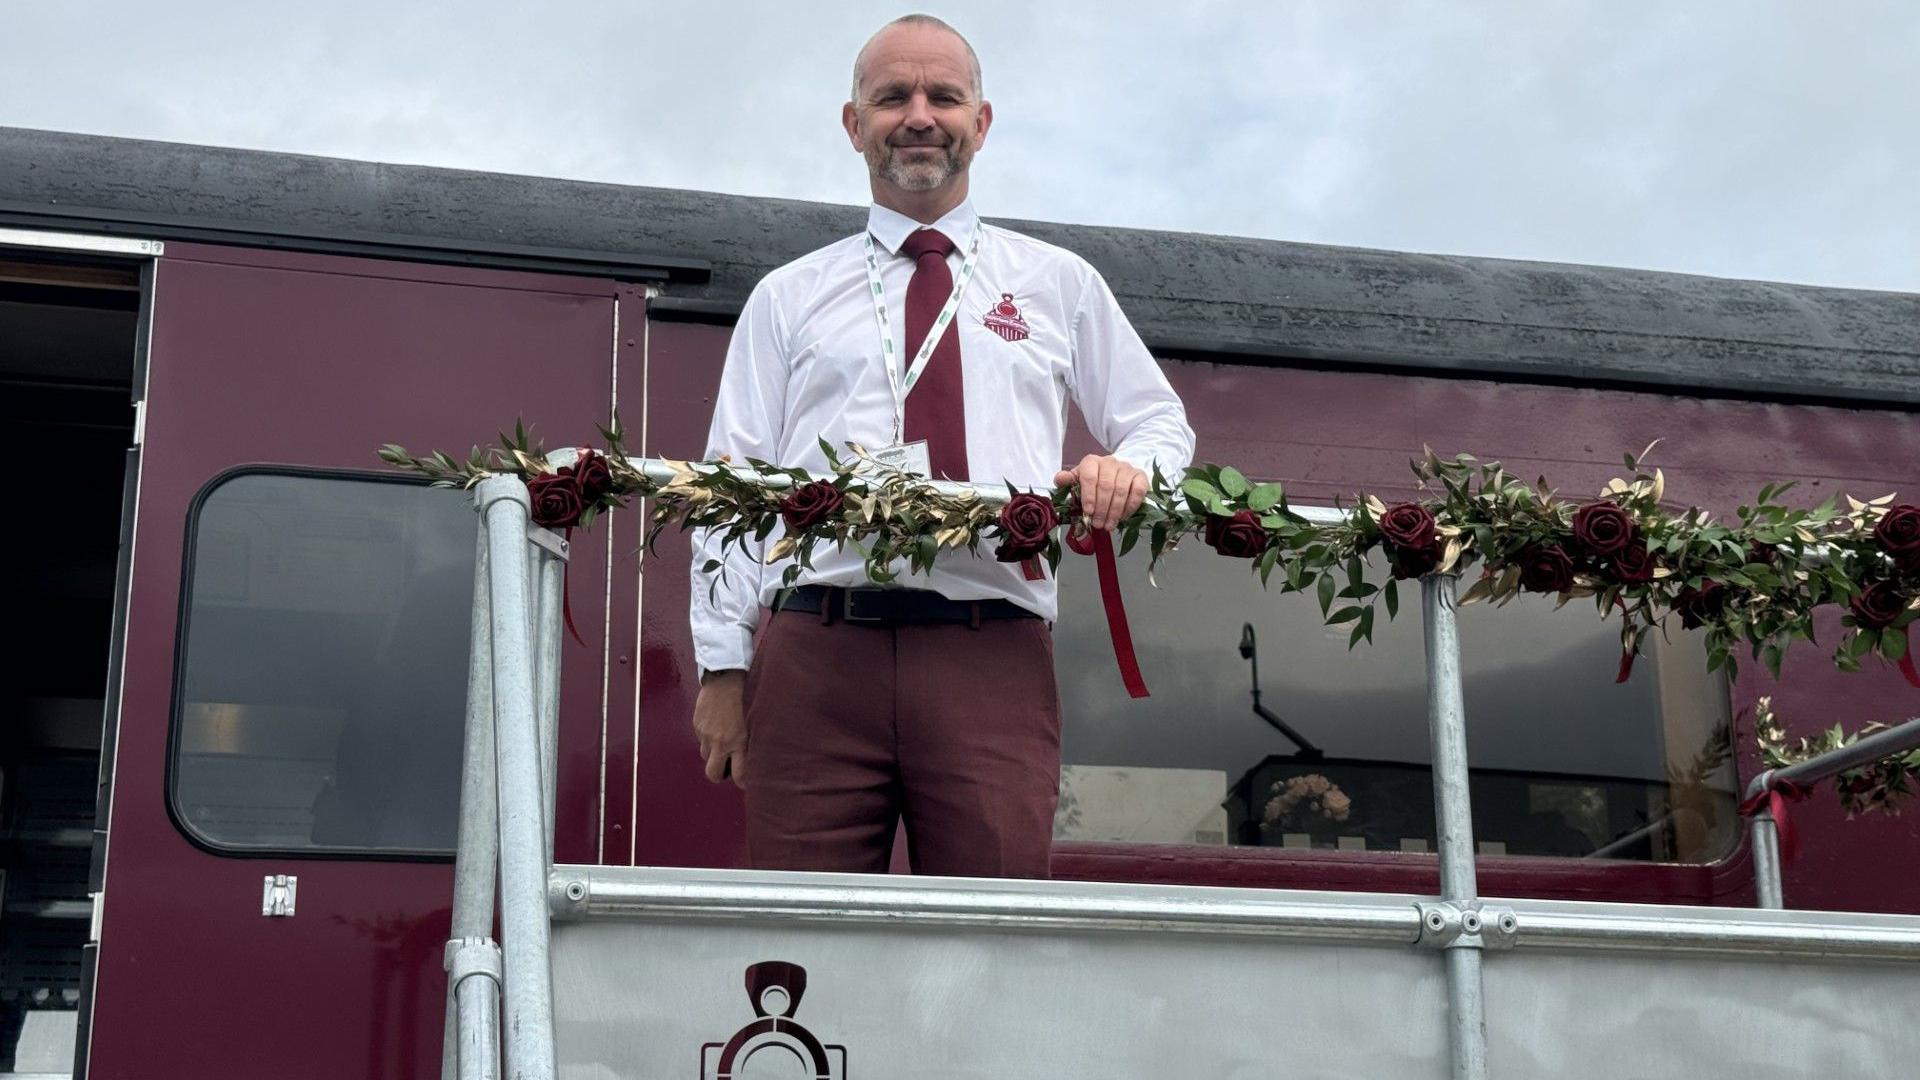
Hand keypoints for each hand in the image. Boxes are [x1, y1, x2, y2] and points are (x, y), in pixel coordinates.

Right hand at [692, 670, 747, 788]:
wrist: (726, 674)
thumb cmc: (747, 694)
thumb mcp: (756, 719)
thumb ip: (752, 740)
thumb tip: (756, 756)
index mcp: (739, 741)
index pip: (739, 775)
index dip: (743, 782)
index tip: (746, 780)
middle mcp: (720, 741)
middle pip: (713, 774)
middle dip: (720, 775)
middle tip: (728, 767)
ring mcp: (706, 733)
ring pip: (706, 756)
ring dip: (713, 754)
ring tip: (723, 742)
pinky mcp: (697, 724)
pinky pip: (700, 739)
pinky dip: (708, 738)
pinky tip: (717, 725)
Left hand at [1054, 454, 1146, 530]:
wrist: (1117, 475)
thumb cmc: (1094, 483)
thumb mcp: (1078, 482)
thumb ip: (1067, 481)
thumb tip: (1059, 479)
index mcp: (1091, 462)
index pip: (1089, 476)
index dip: (1088, 496)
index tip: (1087, 512)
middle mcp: (1110, 462)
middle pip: (1106, 485)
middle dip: (1101, 508)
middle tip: (1098, 524)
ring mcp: (1126, 468)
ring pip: (1121, 490)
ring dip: (1114, 511)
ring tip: (1109, 525)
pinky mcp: (1140, 476)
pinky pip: (1137, 491)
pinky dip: (1130, 506)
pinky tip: (1123, 517)